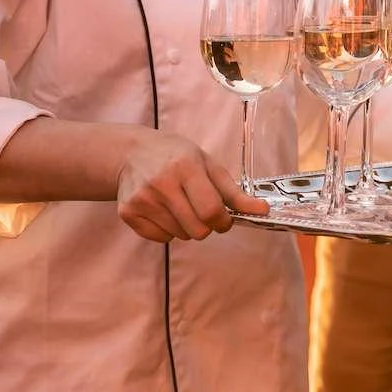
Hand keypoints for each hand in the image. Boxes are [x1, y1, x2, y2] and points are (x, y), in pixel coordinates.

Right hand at [116, 130, 266, 242]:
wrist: (132, 152)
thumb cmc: (177, 156)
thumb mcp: (208, 165)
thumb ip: (235, 192)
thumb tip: (263, 211)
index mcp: (185, 167)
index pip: (211, 211)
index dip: (223, 221)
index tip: (223, 218)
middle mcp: (161, 183)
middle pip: (198, 230)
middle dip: (206, 226)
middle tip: (201, 210)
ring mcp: (142, 199)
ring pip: (180, 236)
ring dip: (187, 226)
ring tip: (179, 205)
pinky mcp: (128, 212)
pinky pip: (161, 238)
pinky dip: (168, 230)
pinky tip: (163, 209)